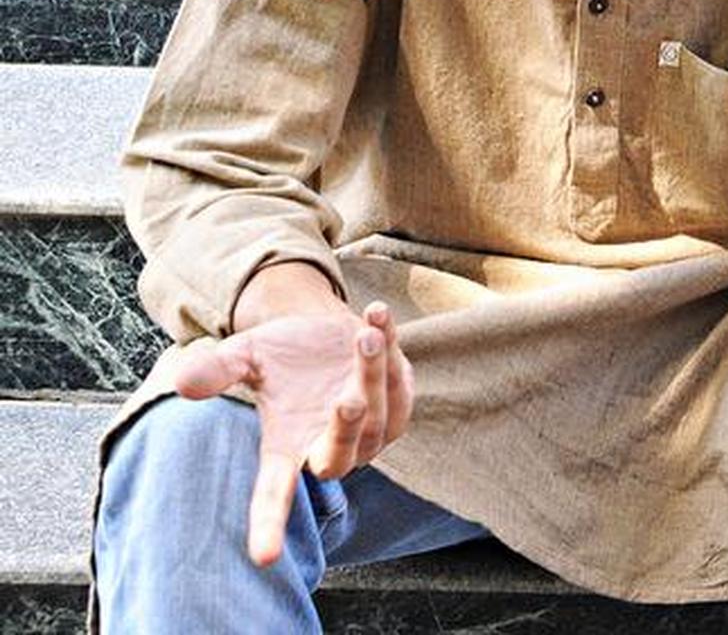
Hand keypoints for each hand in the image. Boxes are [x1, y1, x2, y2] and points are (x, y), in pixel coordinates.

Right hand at [173, 300, 413, 564]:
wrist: (323, 328)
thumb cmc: (282, 353)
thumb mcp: (246, 357)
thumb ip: (219, 371)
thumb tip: (182, 383)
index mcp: (286, 450)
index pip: (273, 496)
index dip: (268, 525)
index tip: (263, 557)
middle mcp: (329, 448)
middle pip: (339, 458)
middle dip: (345, 430)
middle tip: (345, 402)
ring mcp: (369, 430)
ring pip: (378, 414)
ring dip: (371, 374)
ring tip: (363, 334)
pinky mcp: (398, 403)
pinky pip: (400, 381)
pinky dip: (389, 346)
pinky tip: (376, 314)